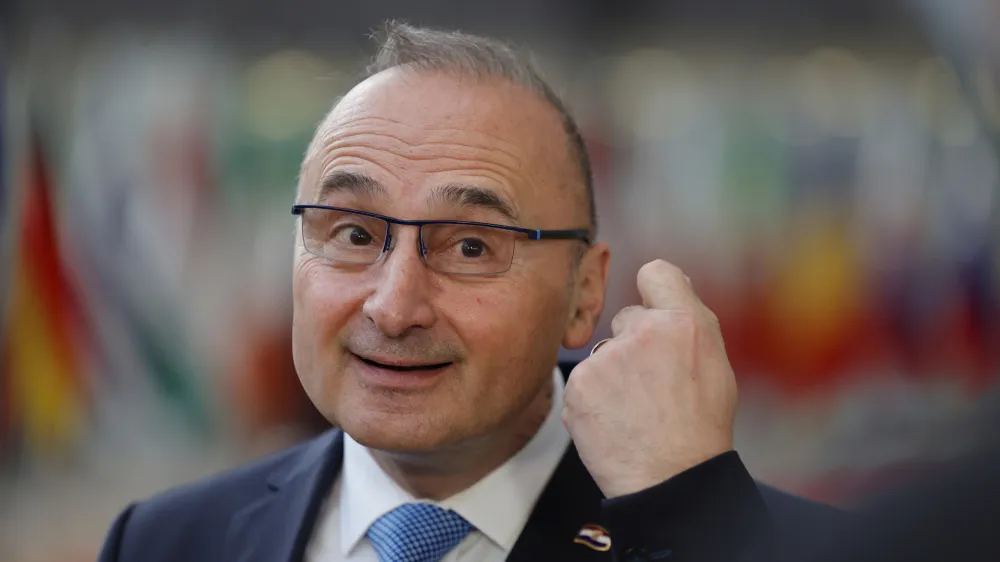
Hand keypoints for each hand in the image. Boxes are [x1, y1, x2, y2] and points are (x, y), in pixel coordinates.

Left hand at [562, 259, 737, 497]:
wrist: (671, 480)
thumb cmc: (699, 426)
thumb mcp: (715, 364)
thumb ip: (690, 318)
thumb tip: (668, 280)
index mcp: (683, 322)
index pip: (656, 273)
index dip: (653, 290)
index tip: (652, 308)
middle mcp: (642, 332)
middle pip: (626, 320)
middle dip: (634, 346)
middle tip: (653, 387)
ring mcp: (605, 358)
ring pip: (603, 355)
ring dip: (613, 376)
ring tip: (635, 412)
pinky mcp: (578, 385)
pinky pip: (583, 382)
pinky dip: (593, 400)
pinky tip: (615, 422)